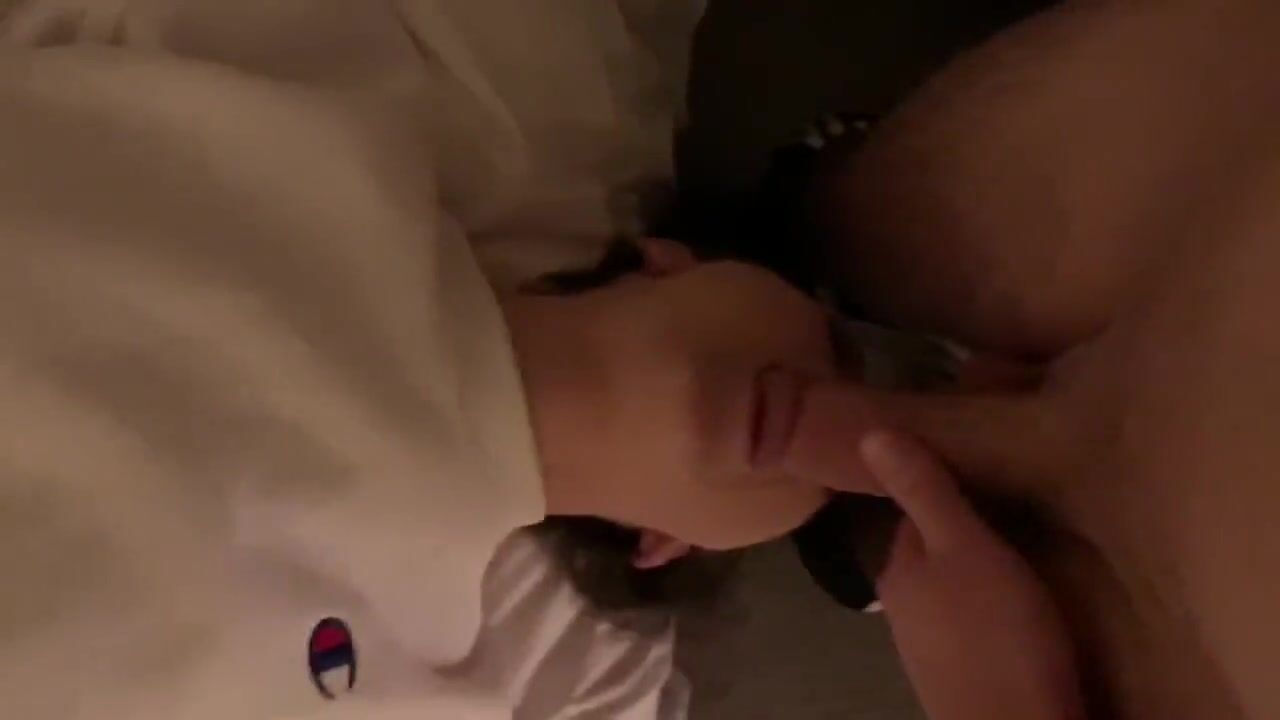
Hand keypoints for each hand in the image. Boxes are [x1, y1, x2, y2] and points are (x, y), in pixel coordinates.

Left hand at [862, 431, 1085, 719]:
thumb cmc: (996, 635)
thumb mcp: (965, 548)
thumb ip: (925, 493)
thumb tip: (868, 433)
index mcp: (897, 566)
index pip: (909, 508)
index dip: (941, 481)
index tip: (975, 457)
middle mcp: (903, 603)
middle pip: (929, 546)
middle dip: (960, 523)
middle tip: (1012, 495)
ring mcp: (931, 640)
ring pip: (950, 582)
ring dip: (977, 563)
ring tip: (1024, 538)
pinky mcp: (963, 668)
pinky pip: (973, 616)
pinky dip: (990, 600)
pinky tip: (1021, 598)